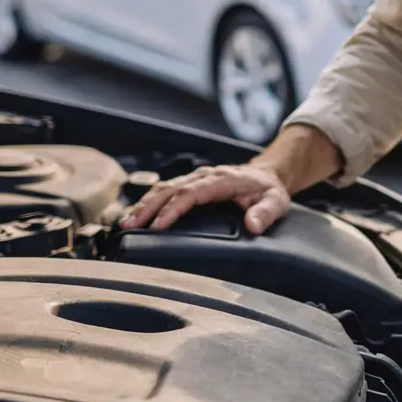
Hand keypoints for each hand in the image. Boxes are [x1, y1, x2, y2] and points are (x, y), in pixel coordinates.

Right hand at [121, 161, 292, 234]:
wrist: (267, 175)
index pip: (192, 193)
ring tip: (125, 223)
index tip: (158, 225)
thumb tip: (253, 225)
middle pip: (170, 189)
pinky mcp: (191, 184)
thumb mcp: (276, 201)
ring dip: (144, 204)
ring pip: (164, 188)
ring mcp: (196, 179)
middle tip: (129, 225)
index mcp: (222, 179)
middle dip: (148, 207)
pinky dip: (149, 202)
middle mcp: (205, 176)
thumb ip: (266, 212)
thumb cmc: (269, 190)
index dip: (173, 208)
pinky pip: (166, 191)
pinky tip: (136, 215)